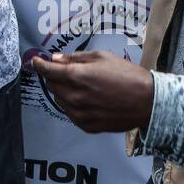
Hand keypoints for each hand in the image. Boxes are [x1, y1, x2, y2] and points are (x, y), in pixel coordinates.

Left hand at [30, 51, 154, 132]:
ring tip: (82, 86)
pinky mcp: (87, 126)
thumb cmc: (127, 75)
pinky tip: (87, 99)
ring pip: (59, 99)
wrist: (148, 102)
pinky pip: (70, 113)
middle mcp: (75, 97)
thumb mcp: (101, 57)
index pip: (47, 71)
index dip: (39, 65)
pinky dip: (73, 105)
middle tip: (66, 71)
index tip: (35, 61)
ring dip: (64, 91)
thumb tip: (55, 59)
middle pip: (52, 85)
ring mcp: (80, 114)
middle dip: (55, 76)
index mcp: (77, 77)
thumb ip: (75, 58)